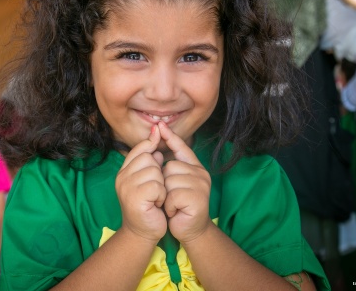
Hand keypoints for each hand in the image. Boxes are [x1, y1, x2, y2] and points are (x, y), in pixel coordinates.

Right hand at [116, 124, 166, 242]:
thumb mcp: (147, 181)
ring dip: (161, 185)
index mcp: (124, 171)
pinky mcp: (135, 198)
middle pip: (148, 157)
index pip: (139, 149)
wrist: (143, 232)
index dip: (150, 142)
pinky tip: (157, 204)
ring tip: (156, 197)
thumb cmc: (148, 206)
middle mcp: (122, 177)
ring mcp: (127, 187)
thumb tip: (155, 143)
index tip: (158, 130)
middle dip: (159, 172)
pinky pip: (157, 185)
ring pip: (154, 171)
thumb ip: (149, 163)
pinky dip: (161, 195)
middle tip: (155, 189)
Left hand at [159, 121, 211, 243]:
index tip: (160, 125)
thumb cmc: (178, 207)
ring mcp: (201, 185)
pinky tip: (175, 212)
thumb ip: (166, 168)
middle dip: (164, 184)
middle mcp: (201, 173)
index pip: (182, 148)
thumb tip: (154, 151)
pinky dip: (169, 205)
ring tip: (173, 205)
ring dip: (166, 196)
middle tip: (170, 198)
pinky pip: (173, 195)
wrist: (188, 230)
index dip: (171, 137)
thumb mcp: (171, 185)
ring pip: (170, 180)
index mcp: (194, 168)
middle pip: (170, 166)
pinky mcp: (198, 199)